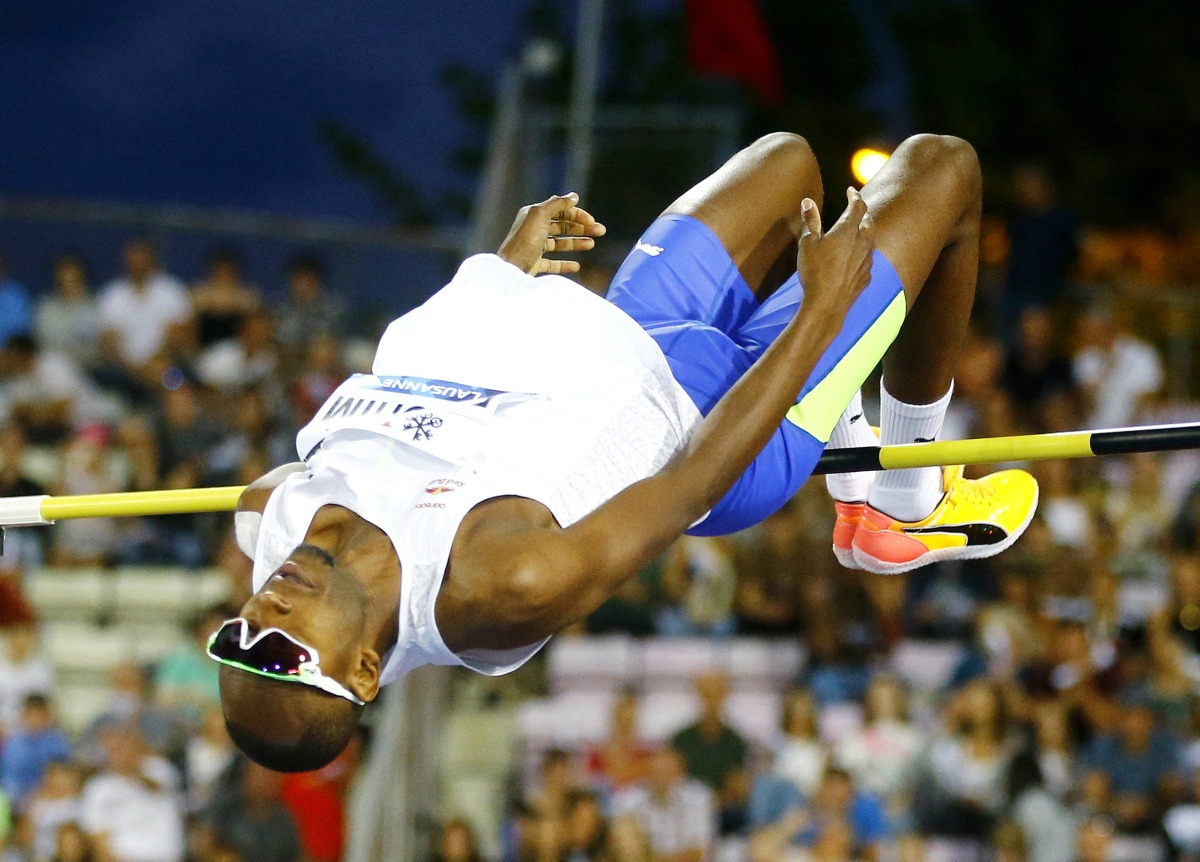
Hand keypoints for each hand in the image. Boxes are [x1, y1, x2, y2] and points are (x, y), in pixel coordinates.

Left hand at [498, 192, 606, 274]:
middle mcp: (533, 229)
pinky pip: (552, 263)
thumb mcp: (540, 215)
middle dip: (581, 228)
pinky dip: (565, 264)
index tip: (592, 222)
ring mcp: (534, 247)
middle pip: (561, 226)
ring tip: (591, 244)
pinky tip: (577, 266)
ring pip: (558, 243)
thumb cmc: (524, 241)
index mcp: (534, 215)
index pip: (560, 210)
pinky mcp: (534, 264)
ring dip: (576, 243)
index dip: (577, 215)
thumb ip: (557, 203)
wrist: (510, 270)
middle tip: (600, 231)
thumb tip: (574, 196)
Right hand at [795, 187, 874, 320]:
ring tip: (855, 233)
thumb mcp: (807, 244)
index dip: (855, 196)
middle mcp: (862, 242)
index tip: (851, 191)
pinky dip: (862, 254)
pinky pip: (867, 260)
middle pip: (868, 222)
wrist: (827, 304)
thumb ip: (810, 221)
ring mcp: (867, 260)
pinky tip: (855, 259)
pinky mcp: (866, 276)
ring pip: (870, 241)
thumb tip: (808, 201)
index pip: (857, 206)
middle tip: (855, 210)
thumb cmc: (815, 271)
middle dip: (862, 214)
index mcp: (848, 231)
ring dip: (863, 234)